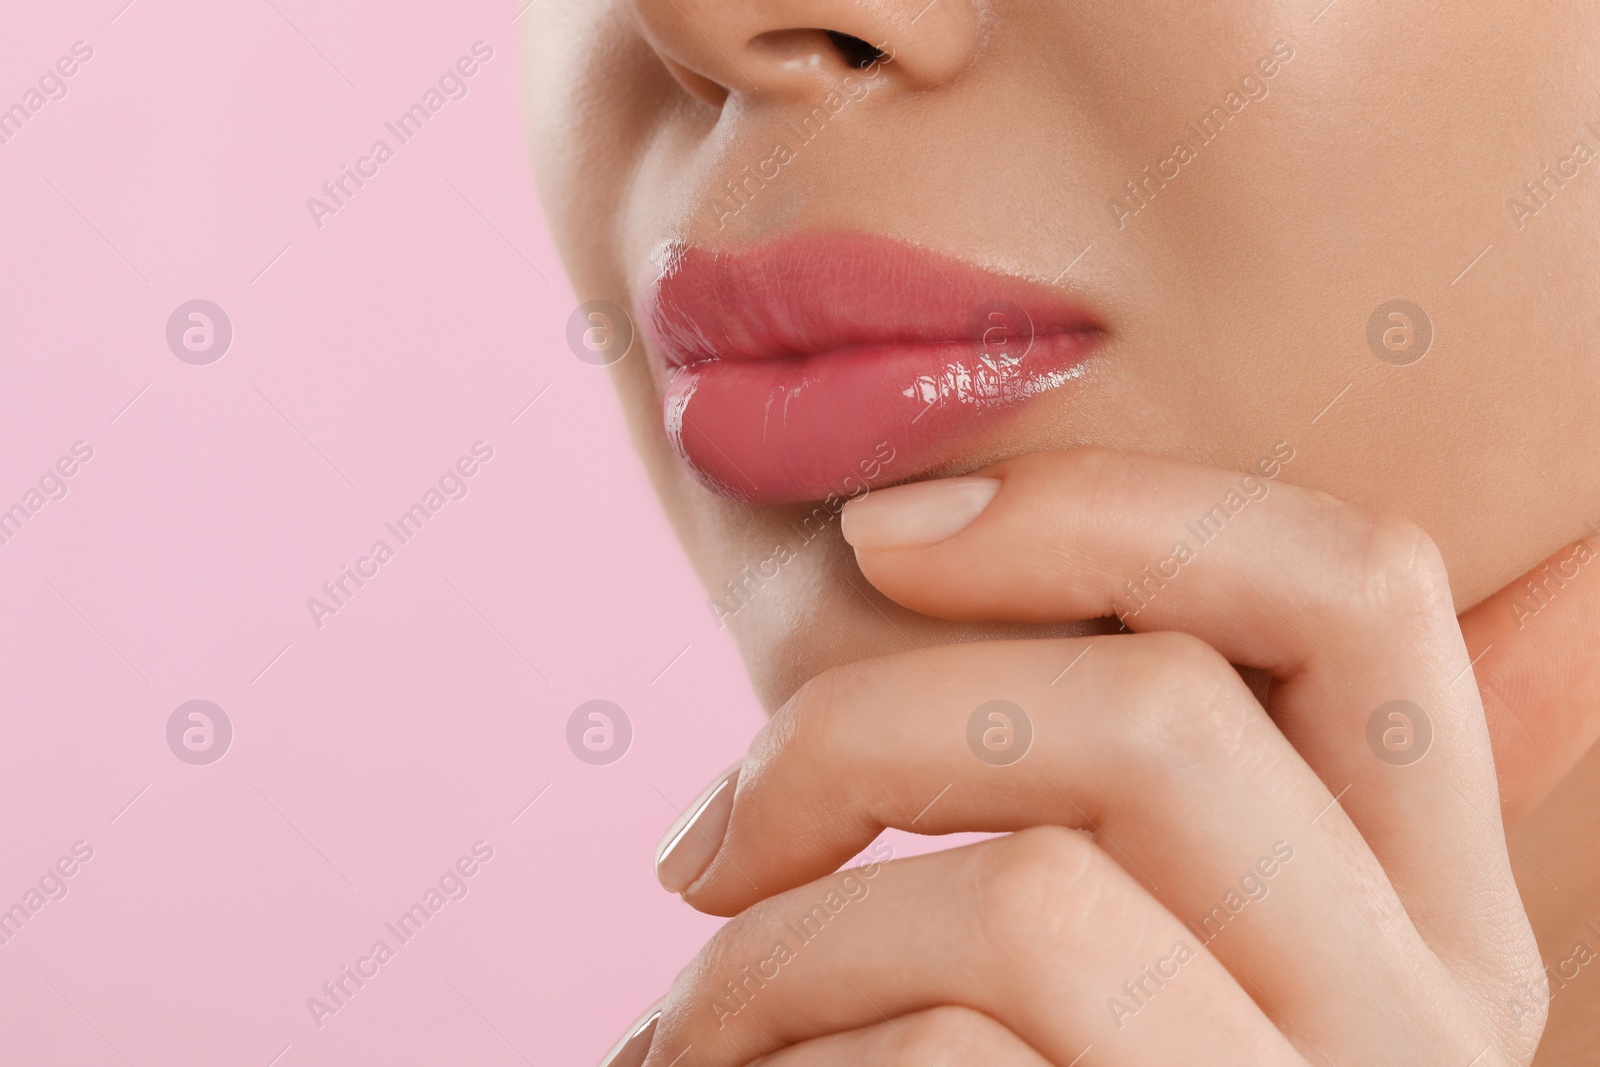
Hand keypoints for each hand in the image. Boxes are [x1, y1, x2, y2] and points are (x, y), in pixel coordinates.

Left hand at [607, 448, 1593, 1065]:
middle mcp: (1423, 1017)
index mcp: (1425, 895)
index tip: (878, 533)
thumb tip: (1390, 571)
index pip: (1357, 586)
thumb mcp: (1190, 935)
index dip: (1100, 507)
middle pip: (1155, 716)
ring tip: (693, 1019)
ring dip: (781, 948)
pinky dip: (790, 1053)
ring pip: (1031, 901)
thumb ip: (1256, 791)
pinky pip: (945, 1057)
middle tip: (707, 839)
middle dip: (854, 731)